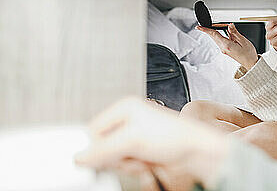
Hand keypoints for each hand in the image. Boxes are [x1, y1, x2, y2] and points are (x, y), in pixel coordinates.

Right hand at [75, 97, 228, 190]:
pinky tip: (147, 163)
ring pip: (113, 159)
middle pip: (102, 146)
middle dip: (116, 156)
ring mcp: (135, 138)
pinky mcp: (141, 153)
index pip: (93, 129)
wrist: (195, 152)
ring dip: (127, 163)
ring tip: (143, 157)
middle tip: (132, 154)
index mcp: (124, 108)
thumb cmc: (175, 135)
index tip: (107, 154)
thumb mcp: (133, 140)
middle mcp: (129, 121)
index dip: (97, 145)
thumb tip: (80, 157)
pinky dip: (135, 168)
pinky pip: (125, 166)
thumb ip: (103, 148)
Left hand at [197, 23, 258, 69]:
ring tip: (220, 26)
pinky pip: (221, 40)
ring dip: (216, 31)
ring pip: (217, 38)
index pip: (214, 35)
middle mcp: (223, 48)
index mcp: (227, 45)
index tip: (199, 27)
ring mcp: (224, 50)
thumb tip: (229, 25)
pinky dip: (220, 35)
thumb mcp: (243, 40)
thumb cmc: (248, 54)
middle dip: (210, 29)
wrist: (251, 63)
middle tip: (209, 23)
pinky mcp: (226, 50)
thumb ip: (235, 32)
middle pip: (213, 36)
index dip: (206, 30)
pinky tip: (227, 32)